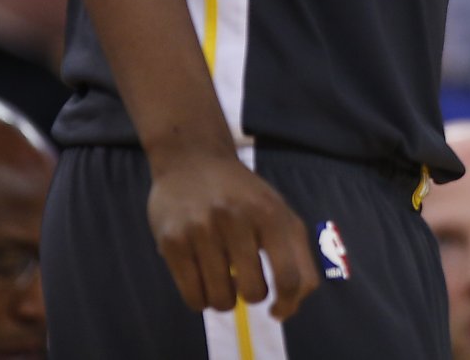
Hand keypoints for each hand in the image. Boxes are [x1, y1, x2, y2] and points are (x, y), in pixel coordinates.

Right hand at [146, 147, 317, 319]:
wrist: (192, 159)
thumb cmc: (243, 194)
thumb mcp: (278, 210)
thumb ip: (296, 252)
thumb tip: (298, 299)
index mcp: (271, 213)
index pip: (289, 275)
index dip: (288, 303)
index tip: (279, 310)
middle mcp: (237, 219)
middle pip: (254, 292)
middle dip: (253, 294)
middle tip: (245, 280)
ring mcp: (201, 231)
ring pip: (221, 299)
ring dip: (225, 299)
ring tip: (223, 279)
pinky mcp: (172, 242)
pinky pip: (192, 296)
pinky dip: (202, 299)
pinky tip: (204, 281)